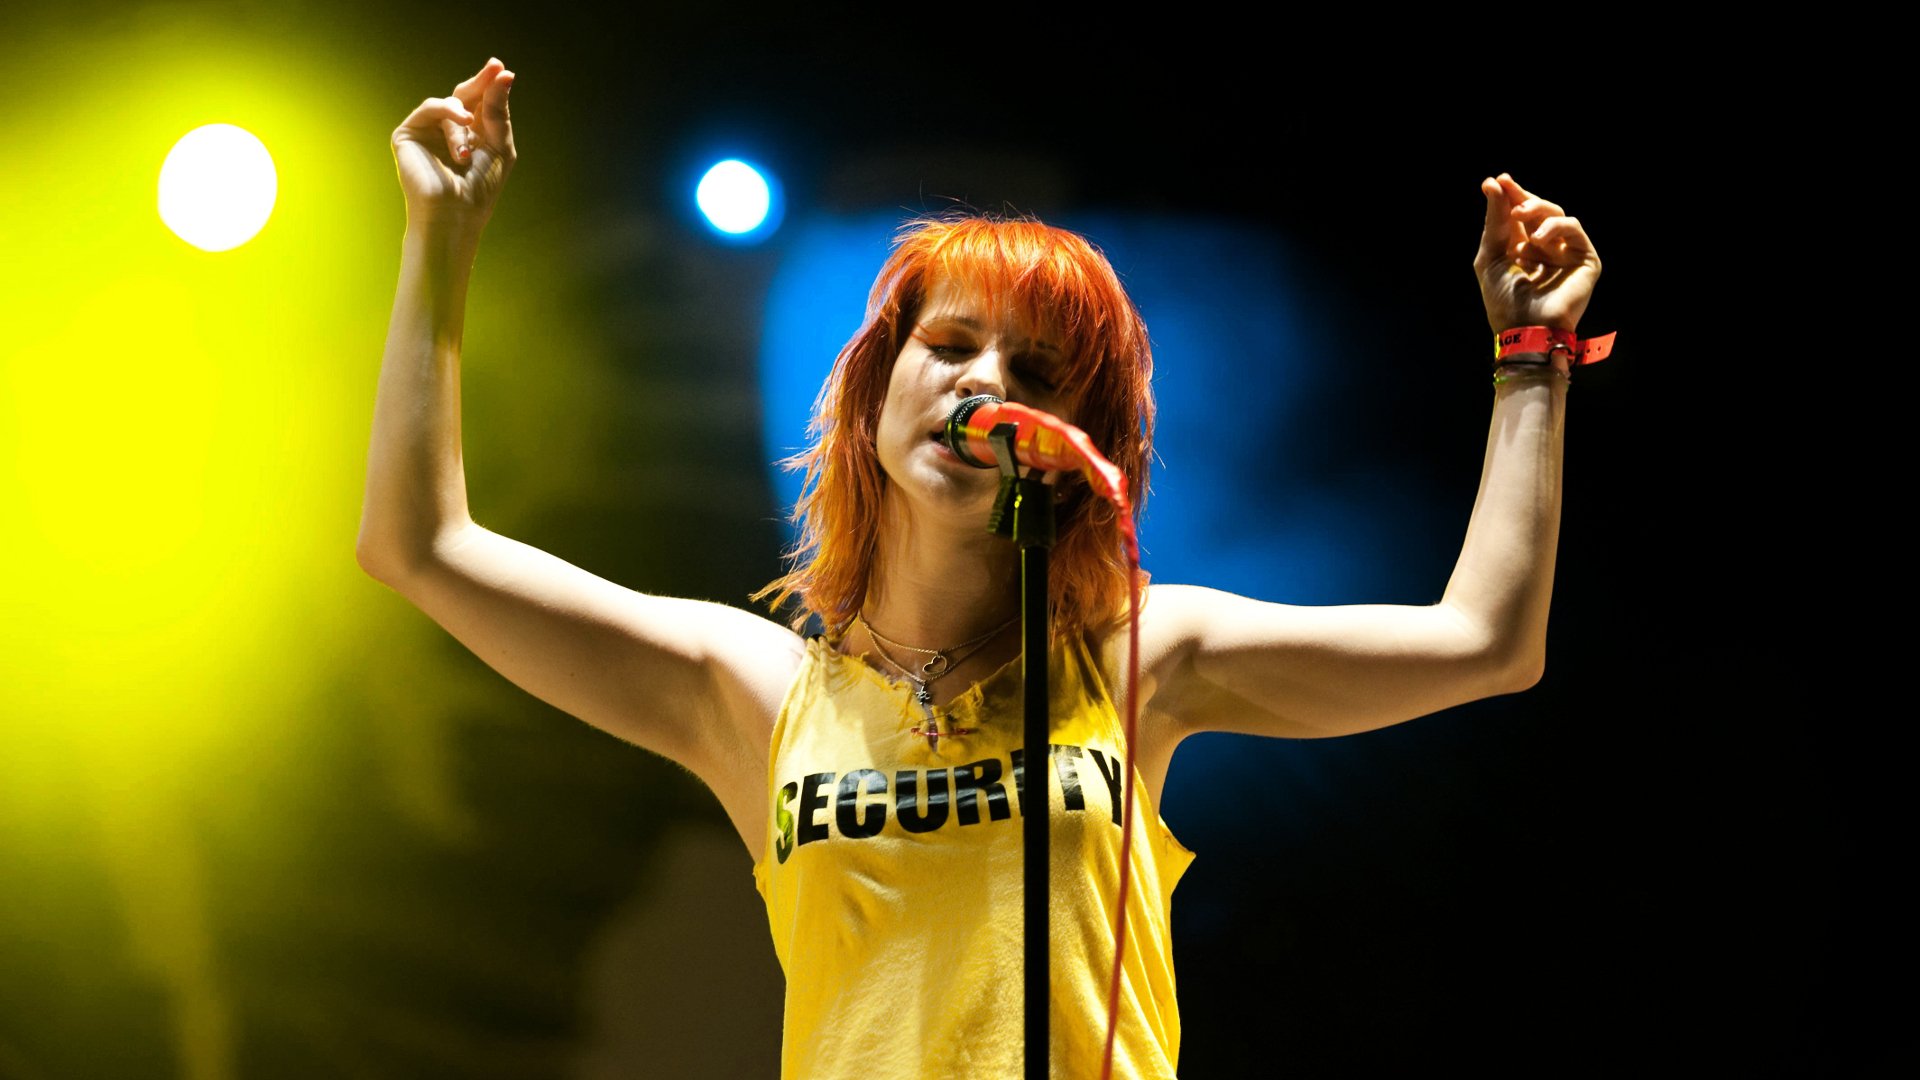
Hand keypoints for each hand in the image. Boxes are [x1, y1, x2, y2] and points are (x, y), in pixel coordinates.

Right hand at [390, 58, 516, 231]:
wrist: (454, 215)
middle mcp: (449, 131)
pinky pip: (429, 109)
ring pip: (451, 105)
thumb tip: (505, 73)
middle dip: (479, 83)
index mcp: (472, 135)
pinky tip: (462, 123)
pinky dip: (446, 111)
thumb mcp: (499, 146)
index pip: (480, 103)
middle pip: (464, 95)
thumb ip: (498, 112)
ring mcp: (428, 132)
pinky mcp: (408, 134)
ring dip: (463, 122)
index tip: (501, 69)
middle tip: (494, 68)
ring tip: (466, 153)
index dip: (490, 85)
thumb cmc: (479, 189)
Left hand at [1474, 173, 1599, 333]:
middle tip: (1508, 187)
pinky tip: (1538, 238)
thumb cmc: (1504, 300)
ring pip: (1556, 215)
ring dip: (1537, 209)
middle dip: (1522, 197)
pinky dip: (1555, 227)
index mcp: (1521, 249)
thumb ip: (1495, 221)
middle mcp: (1544, 249)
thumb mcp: (1490, 256)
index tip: (1497, 180)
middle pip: (1538, 211)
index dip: (1510, 195)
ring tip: (1521, 214)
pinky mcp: (1585, 259)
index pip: (1519, 216)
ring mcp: (1566, 254)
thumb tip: (1493, 184)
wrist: (1525, 329)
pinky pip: (1574, 228)